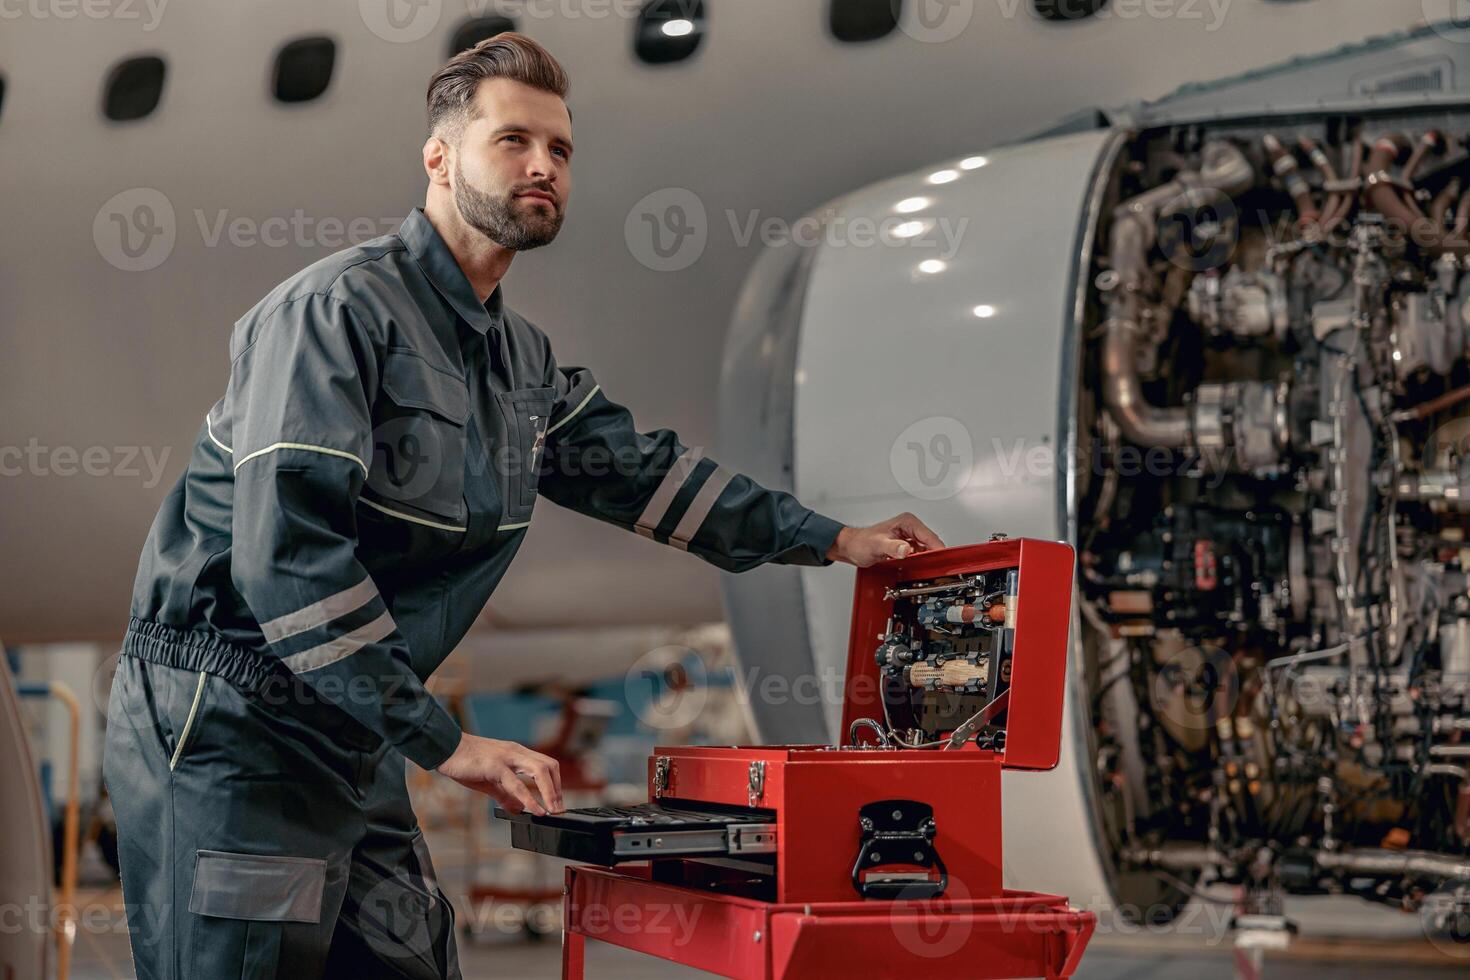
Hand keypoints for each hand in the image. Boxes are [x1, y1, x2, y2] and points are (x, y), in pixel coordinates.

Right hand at [435, 733, 564, 814]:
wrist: (445, 748)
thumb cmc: (466, 762)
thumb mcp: (490, 781)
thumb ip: (505, 794)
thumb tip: (519, 810)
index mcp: (517, 753)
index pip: (546, 765)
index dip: (555, 784)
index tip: (557, 803)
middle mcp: (516, 752)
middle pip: (550, 766)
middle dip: (558, 790)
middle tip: (559, 810)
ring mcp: (507, 757)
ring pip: (540, 771)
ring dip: (550, 793)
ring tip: (553, 811)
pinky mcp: (495, 766)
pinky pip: (517, 784)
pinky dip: (530, 799)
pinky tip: (536, 810)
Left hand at [826, 513, 944, 566]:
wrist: (852, 548)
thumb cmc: (861, 542)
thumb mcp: (877, 545)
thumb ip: (893, 547)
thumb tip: (906, 550)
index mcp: (907, 522)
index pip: (929, 536)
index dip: (937, 549)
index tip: (940, 560)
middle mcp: (910, 528)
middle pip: (931, 543)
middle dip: (933, 556)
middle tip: (933, 568)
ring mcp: (909, 537)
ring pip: (927, 550)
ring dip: (927, 560)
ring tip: (924, 569)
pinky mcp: (907, 547)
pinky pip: (920, 555)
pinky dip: (920, 562)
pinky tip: (916, 568)